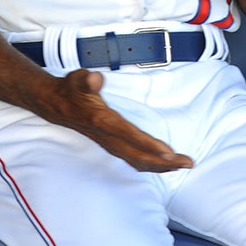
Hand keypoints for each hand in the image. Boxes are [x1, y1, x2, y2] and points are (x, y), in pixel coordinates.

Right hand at [48, 69, 194, 172]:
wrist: (56, 104)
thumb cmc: (71, 89)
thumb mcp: (78, 79)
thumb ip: (87, 80)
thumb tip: (96, 78)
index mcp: (103, 121)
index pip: (129, 135)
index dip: (149, 145)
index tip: (169, 153)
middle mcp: (108, 137)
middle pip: (138, 155)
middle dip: (164, 162)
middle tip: (189, 162)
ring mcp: (110, 144)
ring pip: (137, 161)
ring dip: (161, 166)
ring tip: (184, 165)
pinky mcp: (112, 145)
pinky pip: (134, 160)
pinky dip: (151, 164)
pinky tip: (165, 165)